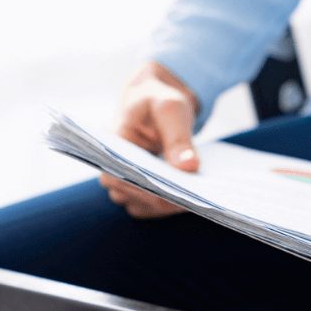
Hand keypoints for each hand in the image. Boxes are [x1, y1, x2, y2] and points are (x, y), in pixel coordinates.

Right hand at [100, 61, 200, 217]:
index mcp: (109, 145)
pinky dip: (173, 204)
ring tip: (198, 193)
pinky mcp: (136, 192)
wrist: (154, 104)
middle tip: (200, 195)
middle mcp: (110, 169)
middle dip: (169, 197)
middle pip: (138, 197)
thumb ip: (178, 137)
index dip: (154, 187)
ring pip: (147, 207)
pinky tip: (191, 195)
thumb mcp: (171, 108)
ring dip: (173, 203)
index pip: (125, 177)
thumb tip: (189, 167)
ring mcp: (122, 184)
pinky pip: (154, 209)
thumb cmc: (158, 101)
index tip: (184, 191)